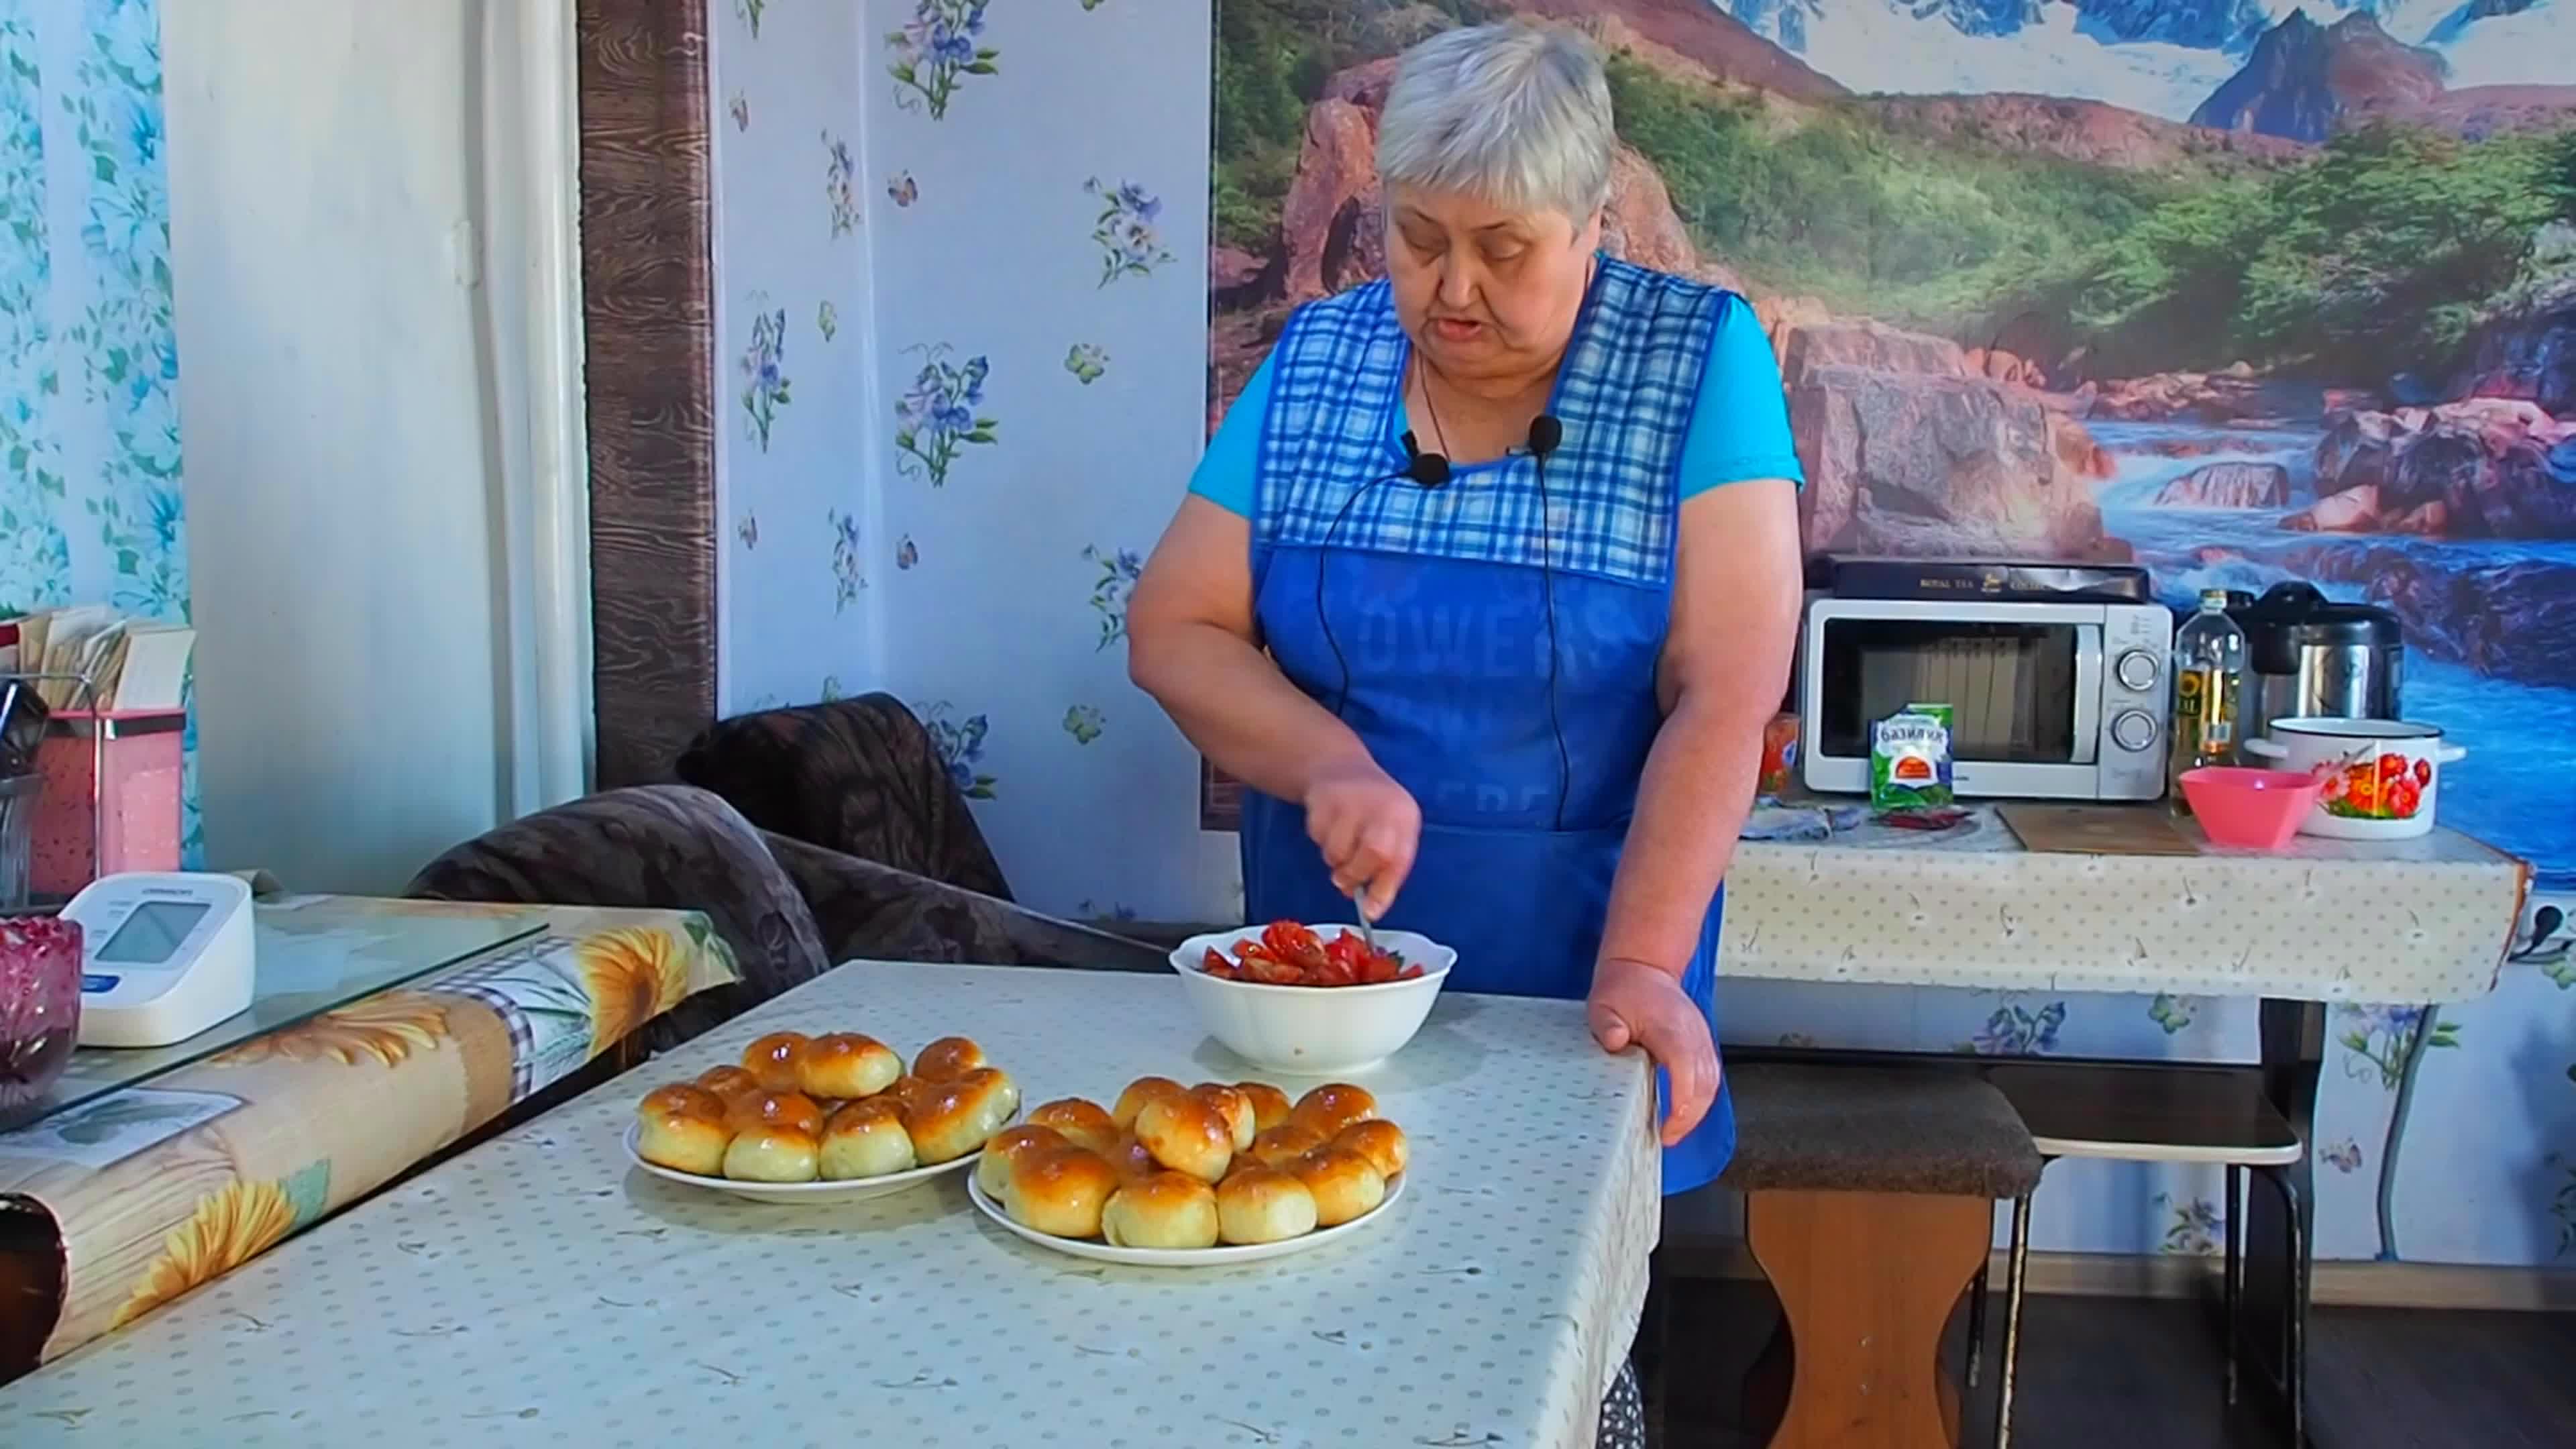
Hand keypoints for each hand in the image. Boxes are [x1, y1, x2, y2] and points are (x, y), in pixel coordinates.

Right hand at [1301, 758, 1419, 919]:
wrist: (1340, 767)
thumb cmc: (1372, 810)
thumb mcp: (1391, 833)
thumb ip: (1386, 870)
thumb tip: (1372, 910)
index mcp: (1405, 816)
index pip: (1399, 858)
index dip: (1384, 888)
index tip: (1370, 911)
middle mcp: (1382, 805)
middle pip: (1373, 853)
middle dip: (1356, 874)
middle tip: (1345, 880)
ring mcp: (1353, 800)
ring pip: (1338, 850)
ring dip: (1334, 860)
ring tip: (1339, 847)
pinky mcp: (1324, 799)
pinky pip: (1318, 837)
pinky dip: (1320, 841)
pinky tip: (1329, 825)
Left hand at [1587, 956, 1719, 1146]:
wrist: (1644, 969)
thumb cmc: (1624, 989)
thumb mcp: (1603, 1005)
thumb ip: (1607, 1025)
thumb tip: (1616, 1041)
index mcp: (1670, 1026)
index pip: (1685, 1066)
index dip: (1682, 1100)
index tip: (1669, 1124)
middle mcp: (1692, 1034)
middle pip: (1705, 1082)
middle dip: (1690, 1116)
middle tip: (1668, 1137)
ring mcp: (1701, 1039)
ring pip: (1712, 1082)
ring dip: (1698, 1110)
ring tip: (1674, 1130)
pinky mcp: (1702, 1045)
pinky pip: (1710, 1076)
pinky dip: (1701, 1098)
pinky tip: (1684, 1113)